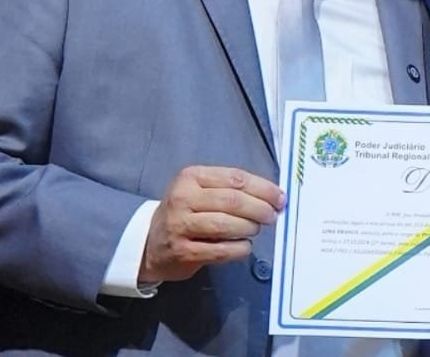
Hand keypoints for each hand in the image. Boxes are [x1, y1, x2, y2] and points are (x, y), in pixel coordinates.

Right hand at [140, 165, 284, 283]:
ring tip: (255, 230)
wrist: (150, 243)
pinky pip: (220, 250)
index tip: (279, 197)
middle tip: (272, 216)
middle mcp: (183, 198)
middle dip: (260, 209)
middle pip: (232, 201)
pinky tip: (244, 247)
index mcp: (191, 177)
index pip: (235, 178)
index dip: (262, 188)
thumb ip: (231, 190)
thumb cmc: (185, 213)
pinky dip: (239, 249)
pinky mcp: (182, 251)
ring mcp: (180, 225)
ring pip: (226, 224)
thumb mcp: (200, 191)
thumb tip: (272, 197)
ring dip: (249, 228)